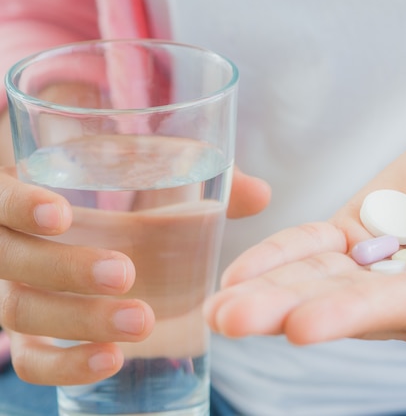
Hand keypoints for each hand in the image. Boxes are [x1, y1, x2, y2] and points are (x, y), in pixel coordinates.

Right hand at [0, 166, 269, 384]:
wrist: (84, 200)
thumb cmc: (109, 173)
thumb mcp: (140, 161)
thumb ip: (192, 171)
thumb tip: (260, 194)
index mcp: (21, 183)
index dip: (17, 205)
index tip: (61, 215)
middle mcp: (9, 238)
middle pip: (8, 260)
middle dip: (63, 269)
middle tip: (125, 273)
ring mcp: (15, 284)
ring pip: (18, 311)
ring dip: (75, 320)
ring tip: (140, 322)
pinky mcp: (32, 326)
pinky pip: (30, 356)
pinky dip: (63, 364)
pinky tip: (111, 361)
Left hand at [205, 116, 405, 348]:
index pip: (399, 311)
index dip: (349, 316)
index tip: (299, 325)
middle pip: (343, 304)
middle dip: (284, 311)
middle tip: (228, 319)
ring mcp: (380, 265)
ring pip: (318, 280)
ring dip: (268, 289)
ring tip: (217, 304)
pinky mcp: (359, 233)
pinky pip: (314, 246)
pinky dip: (279, 256)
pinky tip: (241, 271)